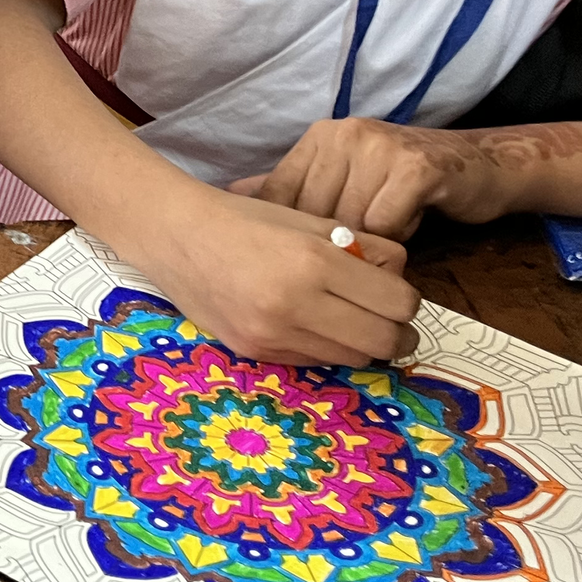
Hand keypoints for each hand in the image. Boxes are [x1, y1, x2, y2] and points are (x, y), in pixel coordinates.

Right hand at [123, 183, 420, 367]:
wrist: (175, 236)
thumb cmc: (245, 220)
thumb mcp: (311, 221)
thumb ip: (363, 249)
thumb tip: (399, 278)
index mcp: (313, 261)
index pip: (397, 302)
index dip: (406, 299)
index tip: (395, 293)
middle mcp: (294, 304)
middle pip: (382, 341)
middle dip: (396, 333)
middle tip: (390, 321)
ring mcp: (271, 334)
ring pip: (351, 358)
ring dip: (361, 344)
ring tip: (350, 321)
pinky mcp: (254, 352)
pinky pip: (313, 361)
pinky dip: (324, 347)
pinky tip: (311, 325)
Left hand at [236, 118, 525, 240]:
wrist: (479, 166)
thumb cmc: (401, 182)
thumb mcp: (342, 177)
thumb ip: (292, 187)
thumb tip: (234, 197)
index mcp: (319, 138)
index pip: (278, 195)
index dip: (287, 234)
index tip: (298, 256)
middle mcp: (344, 134)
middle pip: (312, 215)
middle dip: (331, 244)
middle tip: (353, 246)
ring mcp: (379, 147)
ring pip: (349, 224)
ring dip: (368, 241)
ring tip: (385, 227)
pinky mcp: (414, 169)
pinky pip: (384, 226)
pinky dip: (396, 236)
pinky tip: (409, 222)